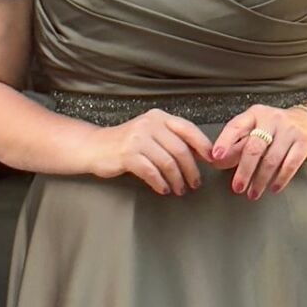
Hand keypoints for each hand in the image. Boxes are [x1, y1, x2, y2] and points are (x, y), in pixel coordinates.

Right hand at [86, 108, 214, 194]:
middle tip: (195, 183)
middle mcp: (149, 124)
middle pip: (180, 150)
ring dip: (177, 179)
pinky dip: (160, 183)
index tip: (212, 161)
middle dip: (191, 170)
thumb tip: (201, 154)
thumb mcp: (150, 133)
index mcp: (159, 117)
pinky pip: (151, 172)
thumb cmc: (126, 143)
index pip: (188, 129)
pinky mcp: (127, 154)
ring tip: (179, 189)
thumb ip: (172, 139)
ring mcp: (137, 139)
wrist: (95, 147)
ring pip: (167, 163)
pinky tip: (163, 189)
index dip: (203, 145)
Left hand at [209, 103, 306, 197]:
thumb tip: (216, 163)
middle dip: (244, 171)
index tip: (216, 156)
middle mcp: (272, 119)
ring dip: (261, 180)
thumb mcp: (254, 131)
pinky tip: (273, 188)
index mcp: (255, 114)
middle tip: (237, 187)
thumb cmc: (274, 130)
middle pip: (254, 147)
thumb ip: (235, 146)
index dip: (225, 141)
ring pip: (271, 159)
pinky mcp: (304, 142)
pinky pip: (290, 165)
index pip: (236, 126)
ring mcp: (290, 130)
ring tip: (253, 193)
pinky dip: (280, 179)